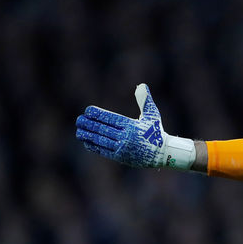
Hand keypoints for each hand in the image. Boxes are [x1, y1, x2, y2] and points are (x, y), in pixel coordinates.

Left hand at [76, 83, 195, 169]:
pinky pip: (104, 151)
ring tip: (79, 131)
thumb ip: (145, 101)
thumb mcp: (152, 115)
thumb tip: (141, 85)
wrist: (163, 153)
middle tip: (79, 120)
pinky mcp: (121, 157)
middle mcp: (126, 137)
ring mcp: (123, 148)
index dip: (98, 114)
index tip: (88, 110)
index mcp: (132, 126)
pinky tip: (87, 142)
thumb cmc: (156, 132)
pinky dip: (94, 146)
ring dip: (89, 135)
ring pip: (102, 140)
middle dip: (90, 124)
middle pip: (103, 129)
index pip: (111, 118)